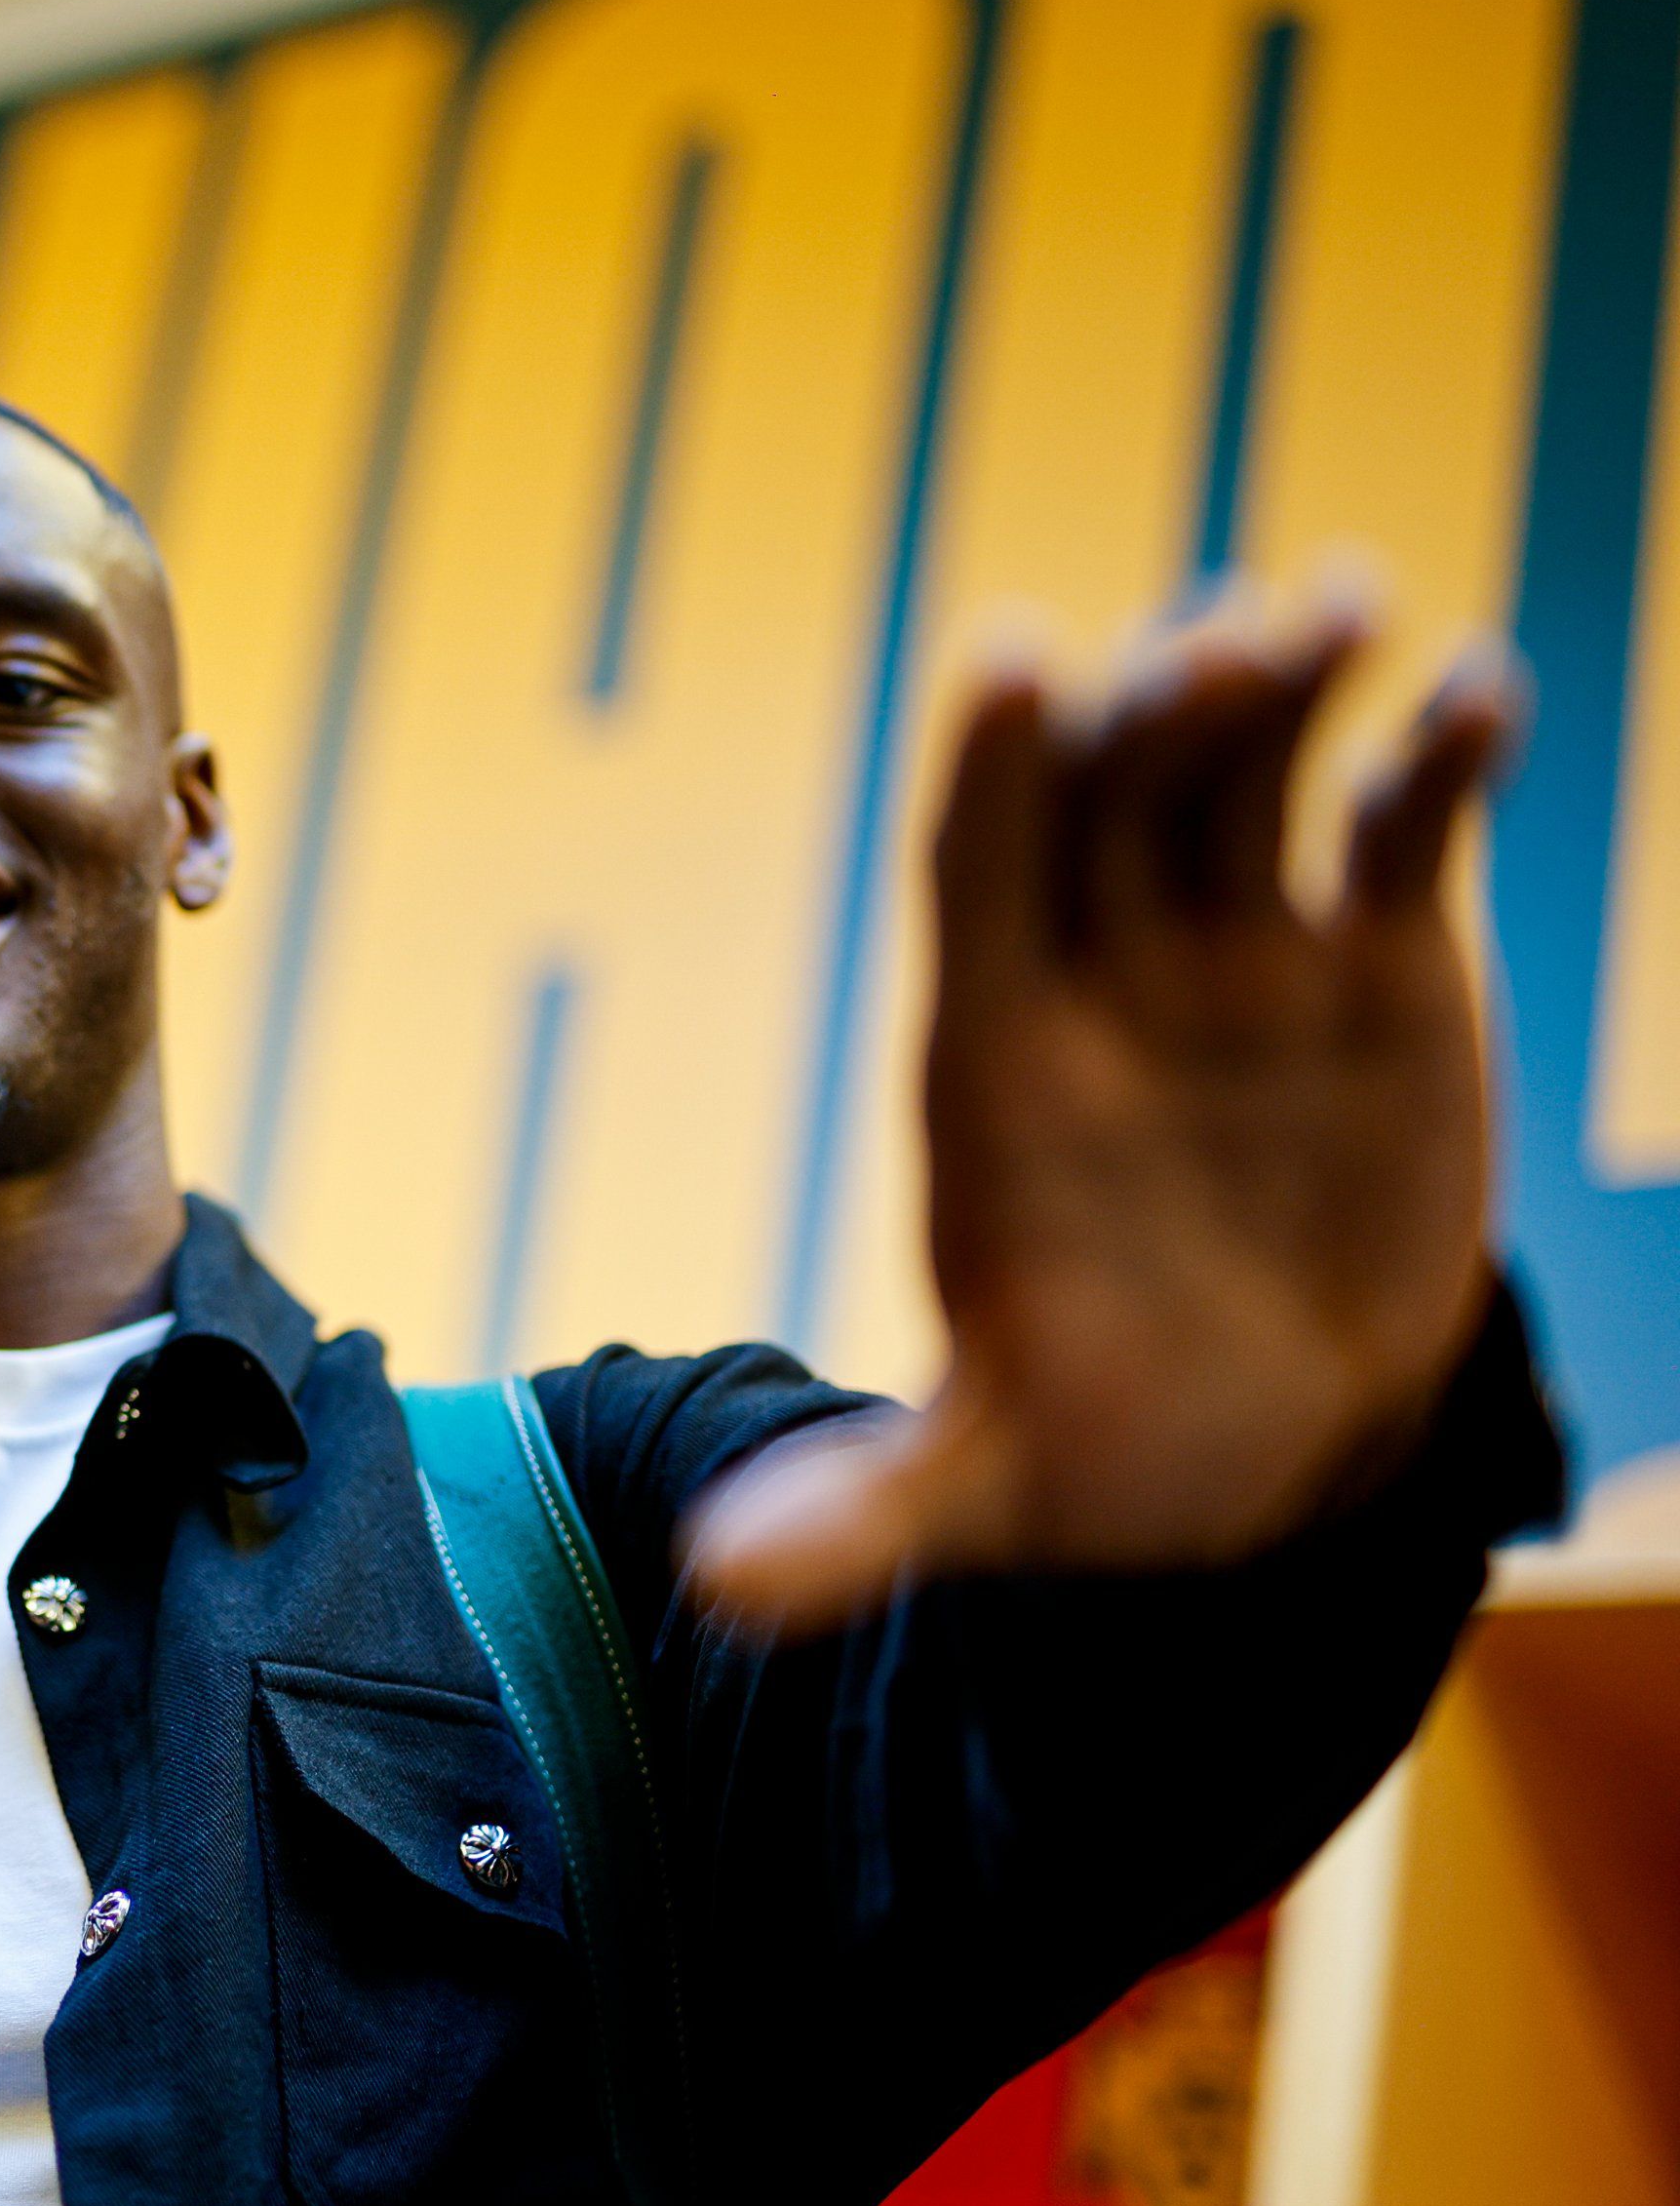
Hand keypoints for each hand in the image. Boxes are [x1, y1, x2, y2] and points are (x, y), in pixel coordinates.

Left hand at [689, 593, 1509, 1625]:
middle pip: (1115, 800)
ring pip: (1248, 776)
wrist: (1261, 1440)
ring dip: (1287, 684)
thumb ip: (866, 1519)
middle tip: (1222, 644)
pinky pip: (1400, 830)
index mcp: (995, 1066)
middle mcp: (1108, 978)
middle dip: (1158, 711)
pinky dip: (1437, 757)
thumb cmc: (1097, 1441)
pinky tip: (1480, 700)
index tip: (1014, 656)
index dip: (993, 776)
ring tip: (1336, 609)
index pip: (977, 883)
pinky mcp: (1377, 960)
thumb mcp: (985, 1490)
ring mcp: (1243, 955)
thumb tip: (724, 1597)